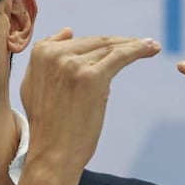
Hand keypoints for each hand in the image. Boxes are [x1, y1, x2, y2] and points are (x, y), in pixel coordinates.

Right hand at [21, 28, 160, 175]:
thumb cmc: (47, 126)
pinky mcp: (93, 77)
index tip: (119, 42)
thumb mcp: (32, 85)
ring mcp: (74, 64)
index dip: (101, 42)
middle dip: (120, 42)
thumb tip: (69, 30)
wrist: (52, 153)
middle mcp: (55, 54)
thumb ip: (46, 57)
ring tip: (151, 46)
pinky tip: (151, 48)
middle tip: (143, 43)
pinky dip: (138, 49)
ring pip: (109, 48)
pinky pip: (120, 56)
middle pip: (95, 42)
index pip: (78, 41)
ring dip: (133, 44)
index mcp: (41, 53)